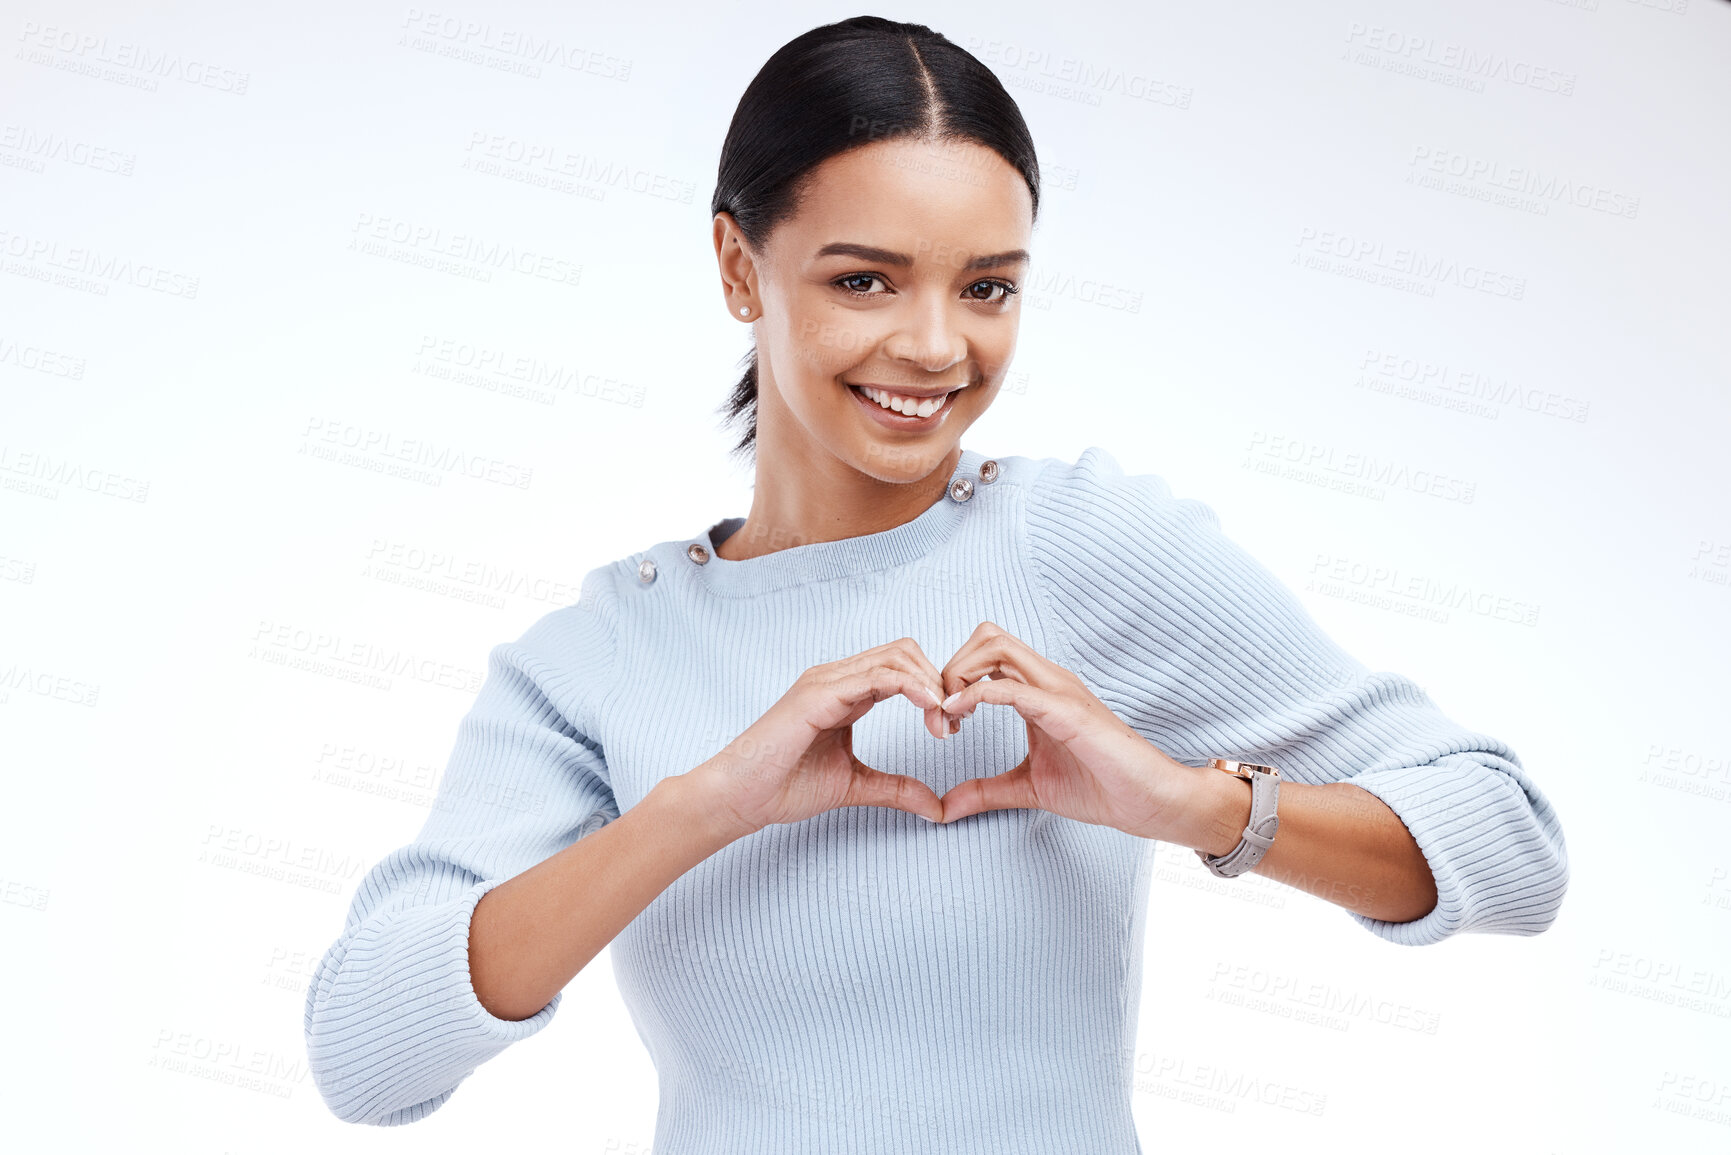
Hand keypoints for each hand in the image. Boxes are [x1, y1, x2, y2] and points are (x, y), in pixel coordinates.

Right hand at [692, 639, 949, 836]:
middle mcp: (837, 677)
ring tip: (944, 720)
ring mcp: (827, 680)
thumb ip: (896, 789)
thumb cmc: (783, 787)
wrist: (739, 797)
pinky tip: (930, 709)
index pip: (902, 668)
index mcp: (846, 692)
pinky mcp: (819, 693)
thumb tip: (937, 808)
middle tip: (953, 724)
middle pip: (905, 652)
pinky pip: (877, 676)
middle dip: (938, 682)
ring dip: (930, 684)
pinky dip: (911, 687)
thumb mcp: (855, 785)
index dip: (934, 691)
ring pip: (896, 656)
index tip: (951, 728)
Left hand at [935, 621, 1202, 836]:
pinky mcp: (1066, 711)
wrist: (1148, 802)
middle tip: (941, 716)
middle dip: (951, 668)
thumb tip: (944, 808)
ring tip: (951, 718)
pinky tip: (959, 717)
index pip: (984, 654)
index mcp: (1037, 690)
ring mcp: (1058, 690)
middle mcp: (1047, 680)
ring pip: (995, 646)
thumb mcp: (1027, 788)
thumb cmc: (1099, 787)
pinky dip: (976, 695)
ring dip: (960, 675)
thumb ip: (985, 791)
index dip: (952, 680)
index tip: (942, 725)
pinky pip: (1012, 686)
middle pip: (985, 636)